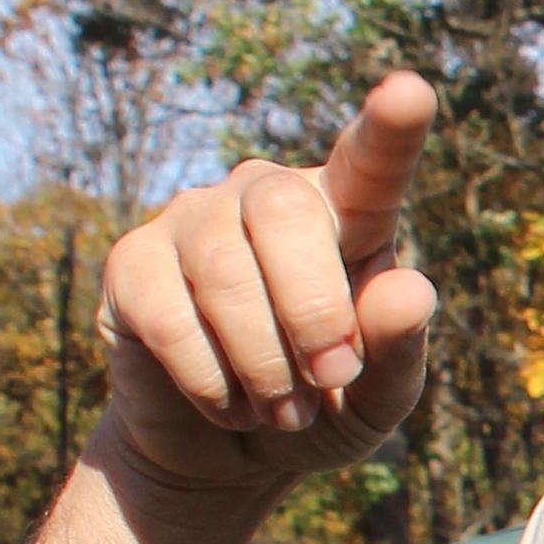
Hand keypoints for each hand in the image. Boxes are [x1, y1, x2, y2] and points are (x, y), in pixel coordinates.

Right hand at [96, 73, 441, 499]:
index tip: (411, 91)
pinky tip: (229, 406)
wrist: (226, 452)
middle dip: (314, 313)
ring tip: (282, 412)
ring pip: (226, 274)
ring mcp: (192, 219)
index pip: (370, 161)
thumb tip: (408, 290)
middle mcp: (266, 196)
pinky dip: (211, 382)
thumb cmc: (321, 406)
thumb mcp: (377, 398)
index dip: (390, 129)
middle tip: (330, 379)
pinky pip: (170, 317)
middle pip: (286, 213)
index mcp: (347, 214)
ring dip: (264, 364)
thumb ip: (400, 348)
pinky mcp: (132, 263)